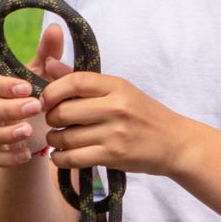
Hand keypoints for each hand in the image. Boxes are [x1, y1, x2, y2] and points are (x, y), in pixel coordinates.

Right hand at [0, 24, 71, 166]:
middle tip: (35, 108)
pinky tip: (25, 155)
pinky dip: (6, 157)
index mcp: (0, 86)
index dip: (4, 85)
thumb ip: (49, 52)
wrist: (43, 128)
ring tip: (29, 132)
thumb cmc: (41, 93)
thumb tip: (55, 27)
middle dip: (10, 108)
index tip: (27, 87)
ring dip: (7, 134)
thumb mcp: (47, 73)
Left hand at [39, 69, 186, 175]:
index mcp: (116, 86)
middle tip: (52, 121)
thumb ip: (82, 79)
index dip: (52, 90)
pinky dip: (60, 158)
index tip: (45, 99)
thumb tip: (48, 63)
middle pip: (65, 111)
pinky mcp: (113, 156)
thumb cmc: (143, 114)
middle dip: (51, 118)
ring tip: (57, 138)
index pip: (75, 81)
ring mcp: (115, 133)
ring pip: (66, 137)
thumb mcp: (119, 91)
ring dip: (54, 140)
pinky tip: (61, 155)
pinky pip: (73, 158)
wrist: (175, 143)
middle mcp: (116, 107)